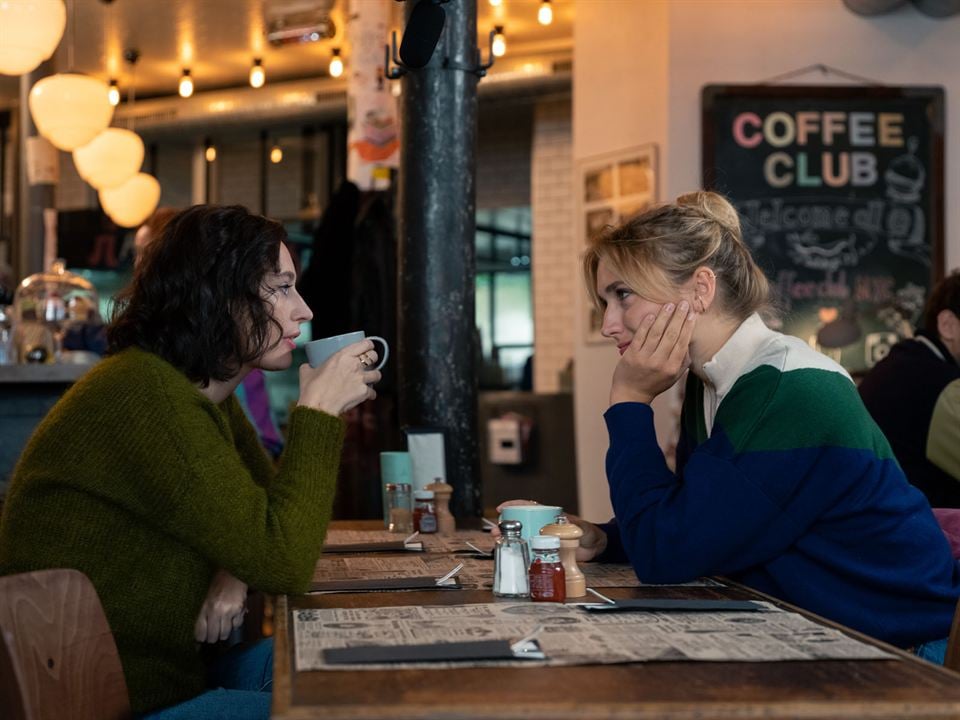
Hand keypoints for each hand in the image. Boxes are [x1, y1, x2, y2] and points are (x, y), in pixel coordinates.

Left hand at [195, 570, 247, 643]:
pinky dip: (236, 624)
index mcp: (205, 607)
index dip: (200, 639)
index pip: (200, 632)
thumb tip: (201, 635)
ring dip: (224, 632)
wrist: (234, 572)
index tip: (201, 640)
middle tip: (213, 634)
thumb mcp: (207, 597)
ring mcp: (229, 611)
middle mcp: (216, 610)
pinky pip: (237, 625)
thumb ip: (204, 615)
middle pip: (213, 636)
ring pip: (225, 634)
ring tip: (224, 625)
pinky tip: (234, 617)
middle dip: (212, 638)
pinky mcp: (240, 609)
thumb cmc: (219, 584)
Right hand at [298, 340, 380, 415]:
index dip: (368, 345)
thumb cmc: (312, 389)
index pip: (365, 344)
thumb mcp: (307, 372)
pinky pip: (373, 392)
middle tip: (368, 363)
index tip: (367, 347)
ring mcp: (361, 378)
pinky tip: (366, 395)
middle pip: (374, 356)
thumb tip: (308, 365)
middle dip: (373, 358)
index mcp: (343, 355)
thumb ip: (309, 366)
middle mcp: (355, 365)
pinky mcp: (364, 392)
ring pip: (377, 373)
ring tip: (369, 379)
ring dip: (374, 376)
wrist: (318, 407)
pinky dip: (370, 394)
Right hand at [492, 500, 607, 562]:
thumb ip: (572, 526)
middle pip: (520, 523)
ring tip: (499, 543)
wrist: (597, 548)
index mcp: (549, 516)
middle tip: (496, 531)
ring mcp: (543, 540)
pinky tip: (511, 556)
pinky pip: (530, 552)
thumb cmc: (589, 533)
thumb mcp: (581, 527)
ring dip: (509, 540)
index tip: (501, 508)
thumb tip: (559, 526)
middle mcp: (543, 526)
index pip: (529, 507)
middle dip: (505, 526)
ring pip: (522, 538)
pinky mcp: (545, 553)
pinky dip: (519, 553)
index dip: (514, 506)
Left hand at [610, 301, 695, 405]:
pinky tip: (652, 315)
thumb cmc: (655, 383)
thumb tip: (690, 342)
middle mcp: (659, 362)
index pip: (682, 343)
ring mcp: (644, 358)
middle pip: (671, 335)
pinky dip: (646, 325)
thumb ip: (683, 361)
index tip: (693, 314)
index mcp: (672, 367)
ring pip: (656, 333)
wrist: (631, 394)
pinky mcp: (631, 355)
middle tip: (684, 303)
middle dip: (679, 317)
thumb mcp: (674, 376)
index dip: (688, 327)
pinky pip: (640, 336)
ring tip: (669, 305)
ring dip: (664, 317)